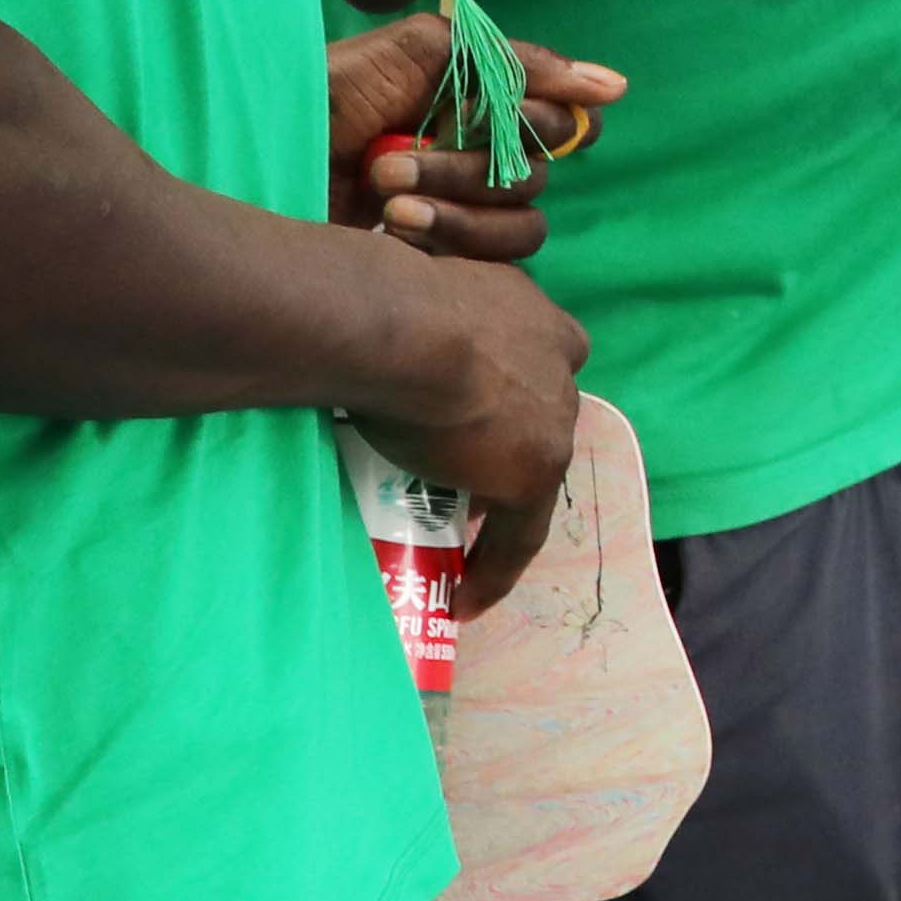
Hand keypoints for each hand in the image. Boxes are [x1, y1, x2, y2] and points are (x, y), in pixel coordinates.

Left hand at [321, 11, 630, 257]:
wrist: (257, 156)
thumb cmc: (324, 98)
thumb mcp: (414, 51)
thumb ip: (511, 60)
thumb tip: (615, 87)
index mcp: (475, 108)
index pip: (556, 118)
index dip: (543, 118)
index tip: (512, 115)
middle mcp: (474, 161)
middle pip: (537, 174)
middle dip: (470, 166)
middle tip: (395, 159)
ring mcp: (457, 216)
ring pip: (521, 226)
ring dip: (457, 209)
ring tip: (388, 202)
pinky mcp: (439, 266)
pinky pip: (493, 265)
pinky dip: (448, 243)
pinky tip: (391, 234)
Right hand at [351, 251, 590, 614]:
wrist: (401, 327)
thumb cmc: (379, 301)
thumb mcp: (400, 301)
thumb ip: (402, 323)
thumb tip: (345, 326)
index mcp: (522, 306)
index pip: (522, 353)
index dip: (496, 388)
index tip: (467, 418)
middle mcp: (554, 354)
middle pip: (536, 408)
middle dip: (504, 440)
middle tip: (459, 473)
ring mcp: (552, 414)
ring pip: (531, 468)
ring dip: (499, 498)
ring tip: (456, 536)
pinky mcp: (536, 470)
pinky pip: (521, 534)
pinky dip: (495, 568)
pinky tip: (467, 599)